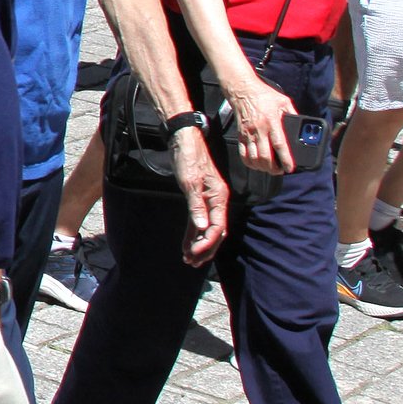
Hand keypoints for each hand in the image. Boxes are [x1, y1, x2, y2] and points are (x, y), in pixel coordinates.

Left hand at [172, 127, 228, 264]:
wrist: (184, 141)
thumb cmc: (189, 158)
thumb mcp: (190, 182)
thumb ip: (196, 205)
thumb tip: (201, 227)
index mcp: (219, 198)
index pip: (217, 227)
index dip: (207, 243)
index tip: (195, 254)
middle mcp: (216, 201)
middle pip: (214, 231)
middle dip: (204, 249)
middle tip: (191, 262)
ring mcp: (207, 200)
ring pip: (205, 228)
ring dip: (197, 244)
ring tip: (188, 259)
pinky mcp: (197, 198)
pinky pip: (196, 220)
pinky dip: (191, 233)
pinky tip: (185, 244)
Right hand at [227, 77, 295, 173]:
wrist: (243, 91)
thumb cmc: (264, 95)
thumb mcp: (284, 102)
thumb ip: (293, 114)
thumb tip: (301, 126)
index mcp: (272, 121)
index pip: (279, 145)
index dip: (285, 159)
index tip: (289, 167)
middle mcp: (259, 130)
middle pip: (265, 156)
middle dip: (273, 168)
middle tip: (279, 171)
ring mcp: (248, 134)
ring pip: (253, 157)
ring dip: (262, 167)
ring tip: (269, 169)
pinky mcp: (240, 135)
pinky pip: (243, 154)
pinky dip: (249, 163)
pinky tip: (255, 164)